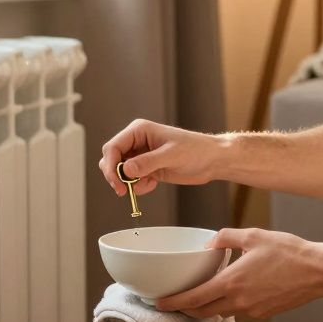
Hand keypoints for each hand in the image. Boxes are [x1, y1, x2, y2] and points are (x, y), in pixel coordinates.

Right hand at [99, 119, 223, 195]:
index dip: (110, 166)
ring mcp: (141, 156)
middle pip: (111, 159)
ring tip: (146, 184)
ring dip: (128, 182)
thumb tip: (125, 169)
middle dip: (116, 176)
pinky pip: (132, 180)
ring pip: (120, 171)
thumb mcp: (171, 155)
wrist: (212, 161)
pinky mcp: (147, 168)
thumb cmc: (196, 150)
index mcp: (139, 130)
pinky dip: (139, 186)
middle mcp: (137, 142)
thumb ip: (147, 162)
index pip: (113, 147)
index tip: (117, 182)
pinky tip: (153, 184)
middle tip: (124, 190)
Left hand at [154, 228, 322, 318]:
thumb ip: (226, 237)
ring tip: (200, 296)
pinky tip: (232, 291)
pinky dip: (229, 304)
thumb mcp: (254, 235)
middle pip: (203, 312)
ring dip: (207, 307)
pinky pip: (239, 310)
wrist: (318, 272)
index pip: (193, 298)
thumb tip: (211, 242)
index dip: (173, 303)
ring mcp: (252, 310)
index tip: (159, 303)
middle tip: (174, 303)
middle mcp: (239, 300)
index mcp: (232, 281)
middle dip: (186, 310)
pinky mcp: (263, 312)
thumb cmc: (289, 252)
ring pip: (221, 312)